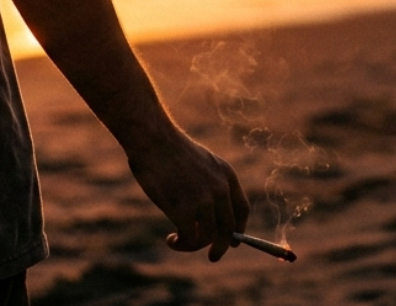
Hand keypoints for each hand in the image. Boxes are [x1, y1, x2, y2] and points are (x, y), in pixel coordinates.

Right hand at [126, 130, 248, 261]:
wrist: (153, 139)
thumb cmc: (169, 150)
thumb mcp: (200, 163)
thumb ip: (209, 184)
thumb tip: (208, 216)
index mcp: (227, 174)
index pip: (242, 209)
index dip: (239, 229)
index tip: (234, 241)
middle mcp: (220, 189)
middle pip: (228, 229)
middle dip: (221, 246)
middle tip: (213, 256)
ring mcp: (203, 200)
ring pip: (208, 237)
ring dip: (194, 245)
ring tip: (178, 241)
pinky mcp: (184, 209)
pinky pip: (190, 238)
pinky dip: (181, 244)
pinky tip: (171, 239)